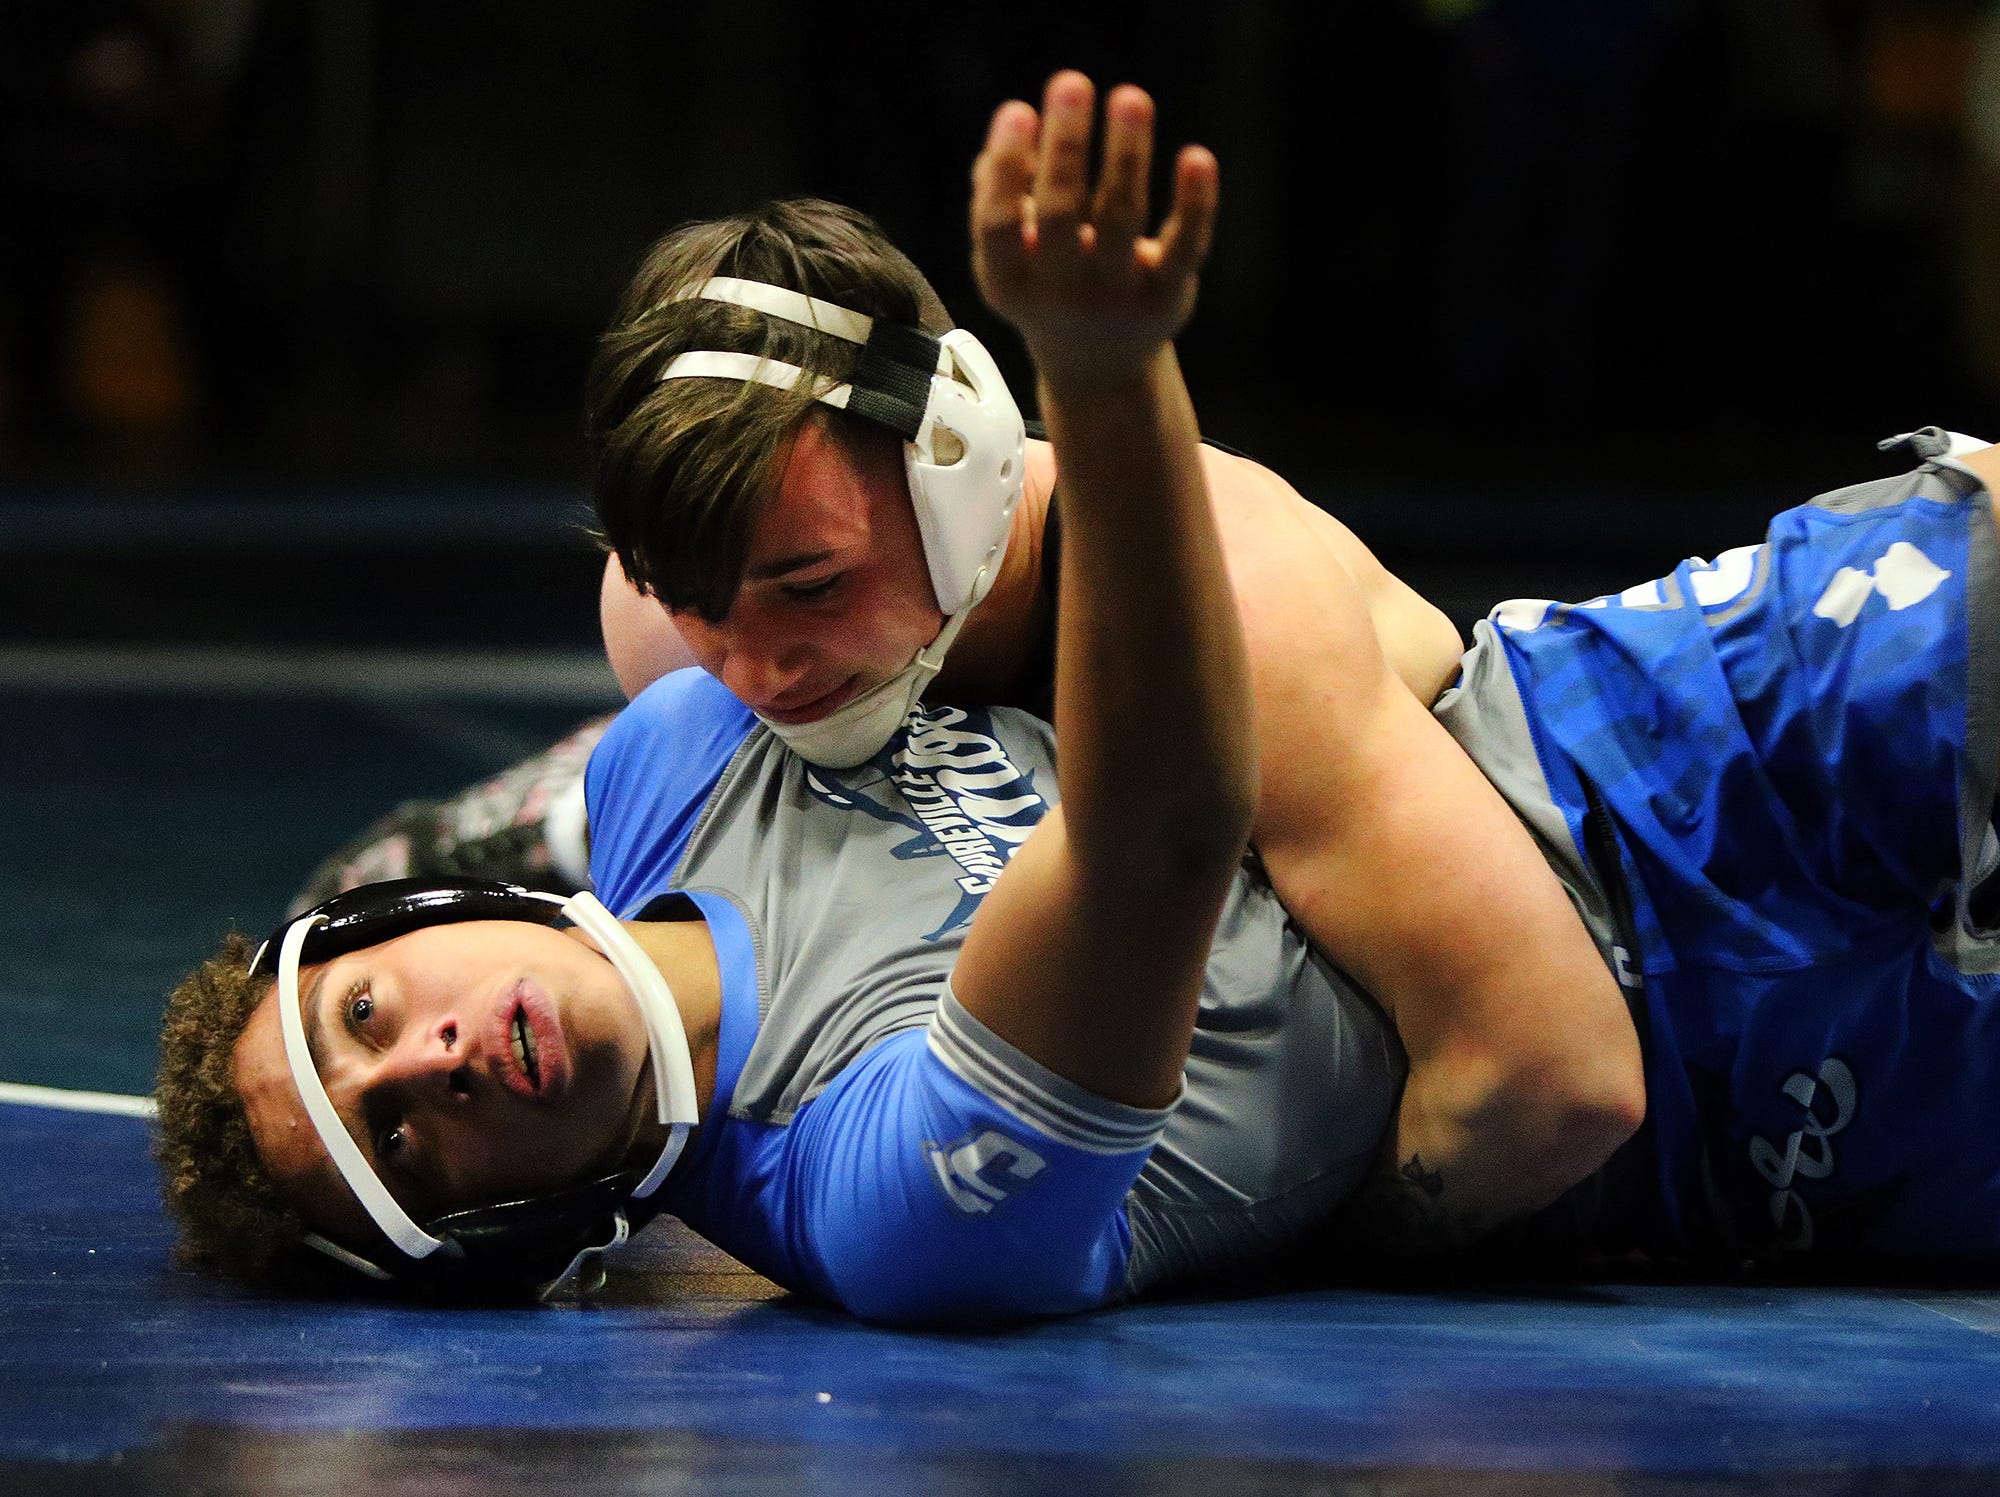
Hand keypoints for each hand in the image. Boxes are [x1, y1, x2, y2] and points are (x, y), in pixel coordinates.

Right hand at [971, 72, 1217, 389]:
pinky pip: (1184, 246)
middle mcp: (1060, 294)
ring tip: (1129, 97)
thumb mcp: (1012, 252)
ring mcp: (1116, 299)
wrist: (1098, 366)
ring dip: (1125, 155)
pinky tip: (1196, 157)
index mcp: (1009, 281)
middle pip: (1061, 215)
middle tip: (1070, 82)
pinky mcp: (1167, 297)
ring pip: (1122, 220)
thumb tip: (1009, 134)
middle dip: (1064, 148)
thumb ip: (1000, 195)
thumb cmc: (1046, 284)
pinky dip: (1194, 203)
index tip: (1017, 110)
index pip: (999, 224)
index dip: (1005, 168)